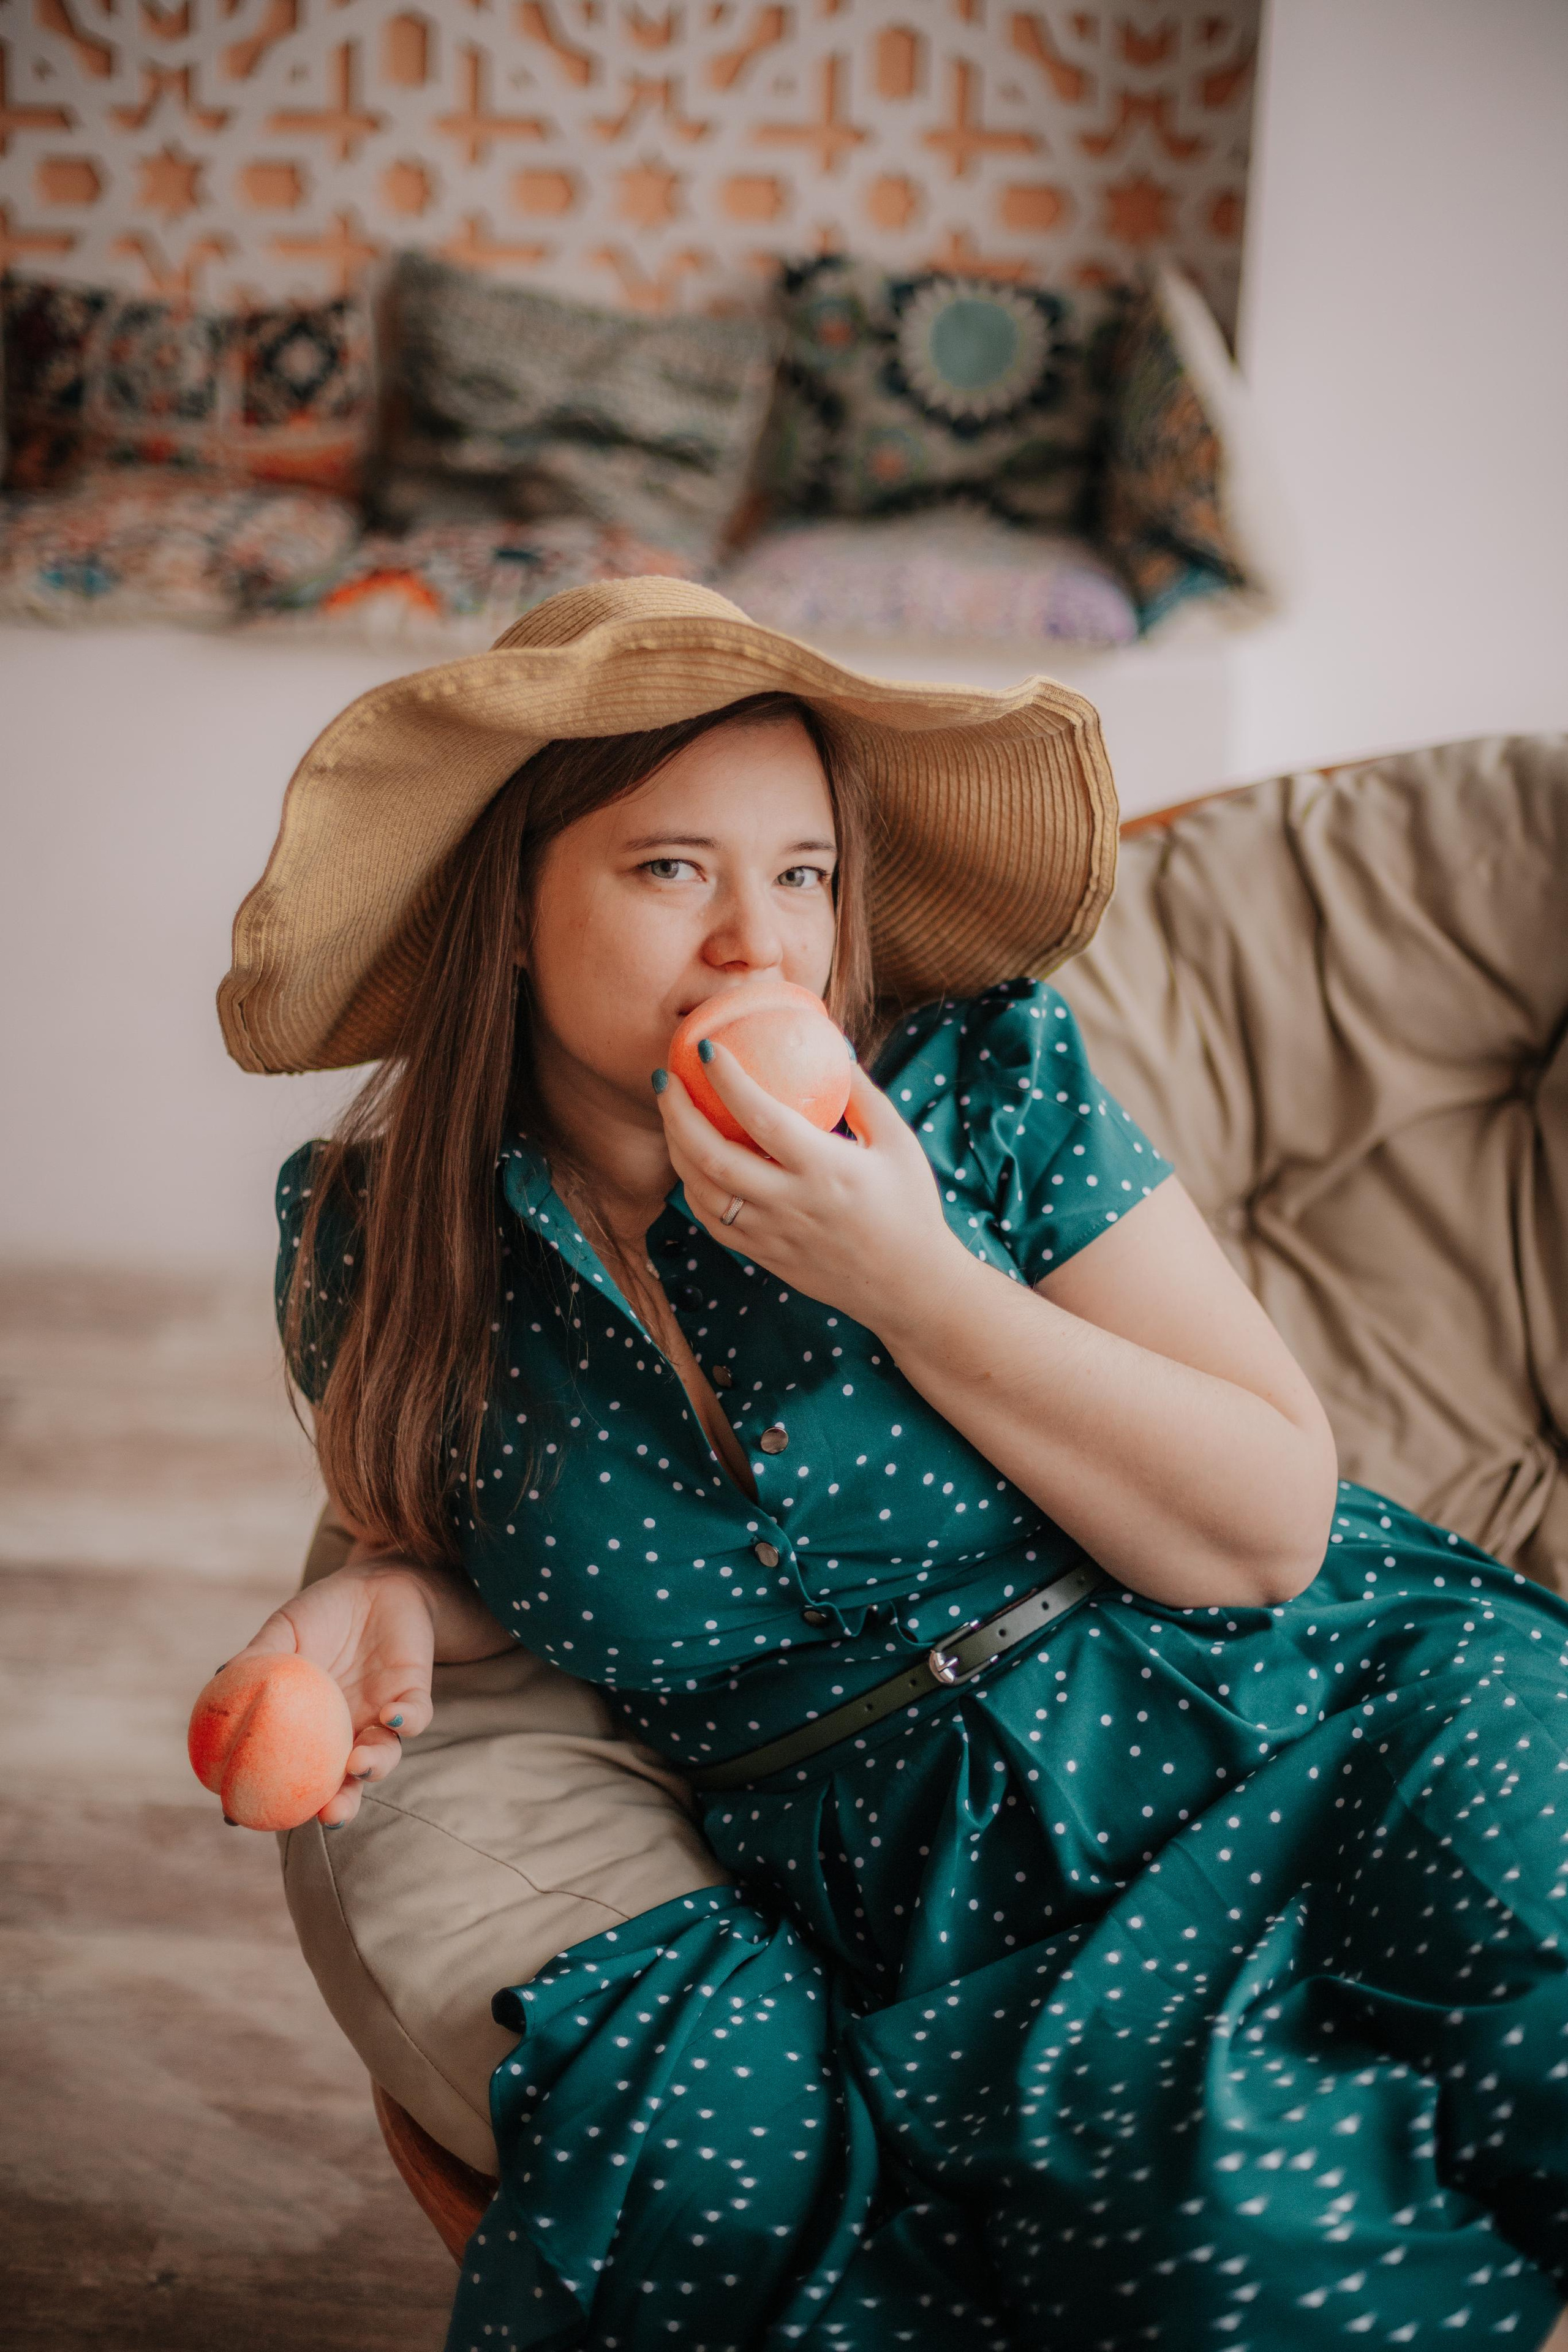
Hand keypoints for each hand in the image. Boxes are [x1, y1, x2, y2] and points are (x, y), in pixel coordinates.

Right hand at [228, 1561, 438, 1826]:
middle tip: (328, 1816)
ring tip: (359, 1765)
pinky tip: (393, 1716)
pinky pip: (415, 1715)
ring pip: (385, 1756)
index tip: (239, 1816)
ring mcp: (382, 1718)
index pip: (292, 1775)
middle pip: (345, 1784)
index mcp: (312, 1728)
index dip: (271, 1798)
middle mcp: (348, 1733)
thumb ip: (256, 1658)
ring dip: (375, 1766)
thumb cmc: (324, 1613)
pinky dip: (407, 1720)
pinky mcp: (414, 1695)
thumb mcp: (285, 1632)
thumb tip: (219, 1679)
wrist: (377, 1583)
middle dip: (339, 1806)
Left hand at [654, 1045, 963, 1336]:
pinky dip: (692, 1188)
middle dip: (677, 1111)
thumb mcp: (898, 1142)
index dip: (726, 1078)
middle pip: (711, 1155)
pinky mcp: (763, 1256)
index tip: (705, 1047)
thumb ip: (863, 1093)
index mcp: (824, 1168)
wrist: (909, 1286)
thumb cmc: (910, 1206)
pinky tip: (692, 1163)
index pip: (760, 1115)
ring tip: (671, 1115)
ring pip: (701, 1191)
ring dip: (676, 1148)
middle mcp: (789, 1202)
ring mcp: (771, 1234)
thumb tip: (833, 1045)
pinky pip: (712, 1221)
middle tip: (664, 1078)